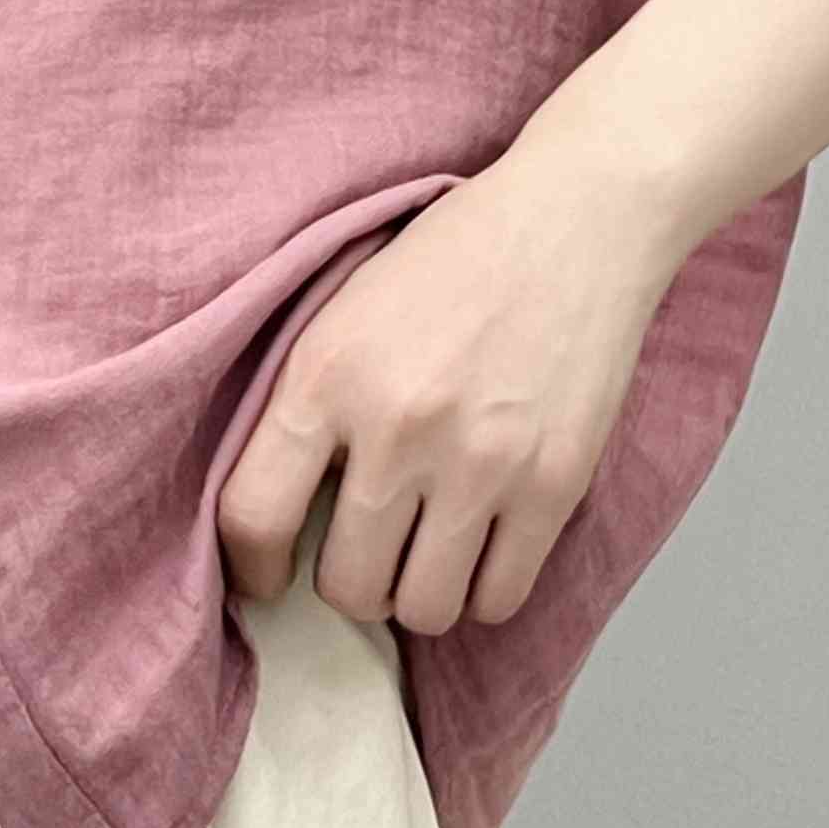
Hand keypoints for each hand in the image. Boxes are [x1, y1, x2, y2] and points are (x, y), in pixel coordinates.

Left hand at [213, 140, 682, 634]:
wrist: (577, 219)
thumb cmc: (454, 257)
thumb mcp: (346, 309)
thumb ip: (309, 404)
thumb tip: (278, 514)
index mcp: (328, 374)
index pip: (254, 516)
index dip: (251, 569)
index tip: (268, 575)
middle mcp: (398, 427)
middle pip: (348, 585)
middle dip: (352, 579)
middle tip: (370, 546)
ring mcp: (481, 463)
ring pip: (424, 608)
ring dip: (418, 590)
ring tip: (428, 546)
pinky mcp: (555, 486)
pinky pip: (499, 599)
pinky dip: (484, 587)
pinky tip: (483, 543)